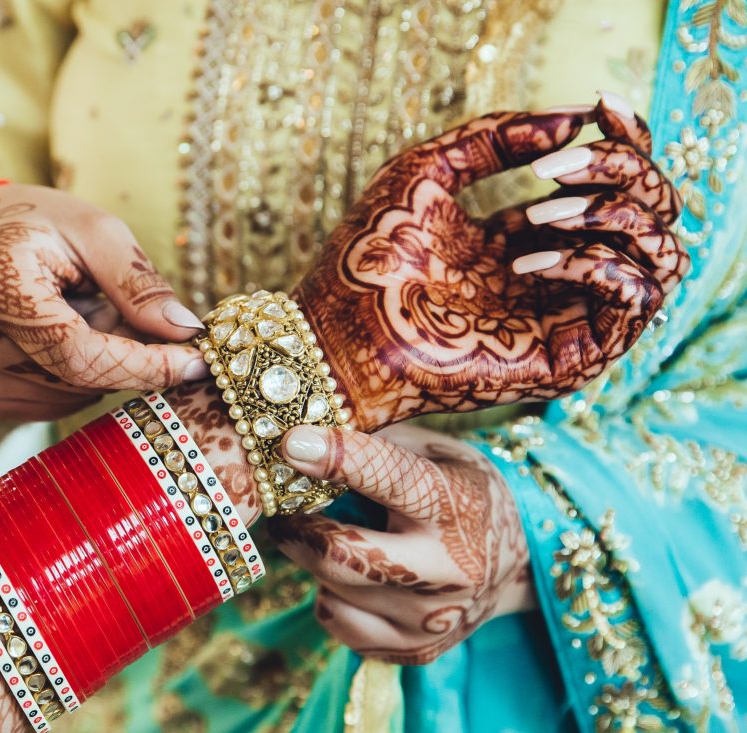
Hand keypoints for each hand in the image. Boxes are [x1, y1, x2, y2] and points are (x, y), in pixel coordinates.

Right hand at [0, 184, 207, 421]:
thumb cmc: (34, 224)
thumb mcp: (94, 230)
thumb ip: (138, 284)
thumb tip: (185, 332)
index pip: (80, 356)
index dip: (144, 366)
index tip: (197, 363)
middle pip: (82, 380)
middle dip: (128, 356)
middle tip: (135, 313)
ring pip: (74, 396)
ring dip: (101, 363)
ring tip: (86, 311)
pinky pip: (56, 403)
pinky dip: (78, 376)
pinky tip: (66, 333)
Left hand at [269, 424, 529, 664]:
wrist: (518, 569)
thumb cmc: (463, 493)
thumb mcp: (440, 452)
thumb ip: (383, 443)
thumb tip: (311, 431)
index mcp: (456, 505)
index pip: (392, 479)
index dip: (338, 459)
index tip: (291, 442)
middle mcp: (448, 568)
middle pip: (343, 555)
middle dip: (297, 528)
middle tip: (281, 506)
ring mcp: (432, 617)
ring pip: (332, 589)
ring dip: (313, 558)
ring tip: (324, 536)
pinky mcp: (415, 649)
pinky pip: (337, 622)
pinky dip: (328, 593)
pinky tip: (349, 575)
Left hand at [295, 95, 685, 429]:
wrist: (337, 330)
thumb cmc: (369, 254)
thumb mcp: (429, 170)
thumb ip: (496, 136)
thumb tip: (574, 116)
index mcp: (528, 239)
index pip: (617, 188)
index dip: (624, 142)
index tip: (602, 107)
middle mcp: (558, 279)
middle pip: (652, 215)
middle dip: (622, 172)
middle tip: (554, 167)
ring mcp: (566, 319)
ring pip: (660, 258)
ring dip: (612, 217)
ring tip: (537, 212)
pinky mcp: (566, 359)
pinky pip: (636, 306)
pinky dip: (601, 265)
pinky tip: (532, 255)